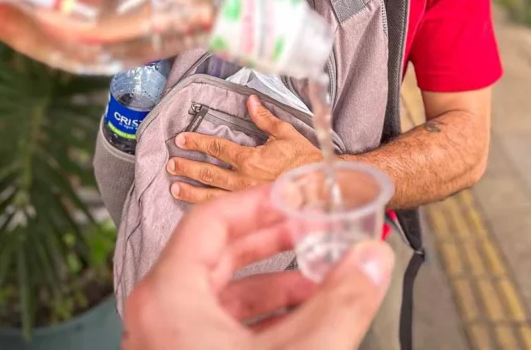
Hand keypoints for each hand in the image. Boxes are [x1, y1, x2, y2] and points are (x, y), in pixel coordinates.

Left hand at [122, 183, 393, 349]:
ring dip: (274, 282)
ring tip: (321, 278)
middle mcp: (160, 316)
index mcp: (169, 297)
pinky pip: (221, 327)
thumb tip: (370, 260)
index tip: (296, 196)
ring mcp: (169, 345)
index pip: (212, 222)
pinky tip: (303, 321)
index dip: (260, 204)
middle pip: (216, 254)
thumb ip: (339, 304)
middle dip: (272, 240)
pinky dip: (263, 318)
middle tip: (314, 227)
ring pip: (222, 294)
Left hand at [167, 95, 321, 203]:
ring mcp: (245, 198)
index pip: (216, 148)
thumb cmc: (306, 161)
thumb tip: (250, 101)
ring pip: (210, 195)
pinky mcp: (250, 213)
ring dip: (190, 190)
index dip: (197, 142)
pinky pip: (224, 211)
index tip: (181, 139)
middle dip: (187, 167)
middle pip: (207, 173)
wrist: (323, 189)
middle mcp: (243, 180)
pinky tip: (194, 206)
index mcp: (250, 159)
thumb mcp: (286, 134)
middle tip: (171, 163)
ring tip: (174, 187)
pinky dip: (206, 208)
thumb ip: (265, 118)